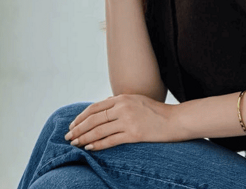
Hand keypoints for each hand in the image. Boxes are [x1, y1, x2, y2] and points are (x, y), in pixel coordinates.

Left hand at [65, 94, 182, 150]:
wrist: (176, 120)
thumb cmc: (157, 112)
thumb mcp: (136, 100)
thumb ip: (119, 102)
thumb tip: (103, 104)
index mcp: (121, 99)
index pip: (94, 108)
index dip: (81, 117)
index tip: (72, 125)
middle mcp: (122, 108)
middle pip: (93, 119)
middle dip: (78, 129)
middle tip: (68, 137)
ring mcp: (128, 121)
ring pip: (99, 130)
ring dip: (84, 138)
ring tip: (75, 144)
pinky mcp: (134, 134)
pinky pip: (111, 140)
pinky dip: (98, 145)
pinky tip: (89, 148)